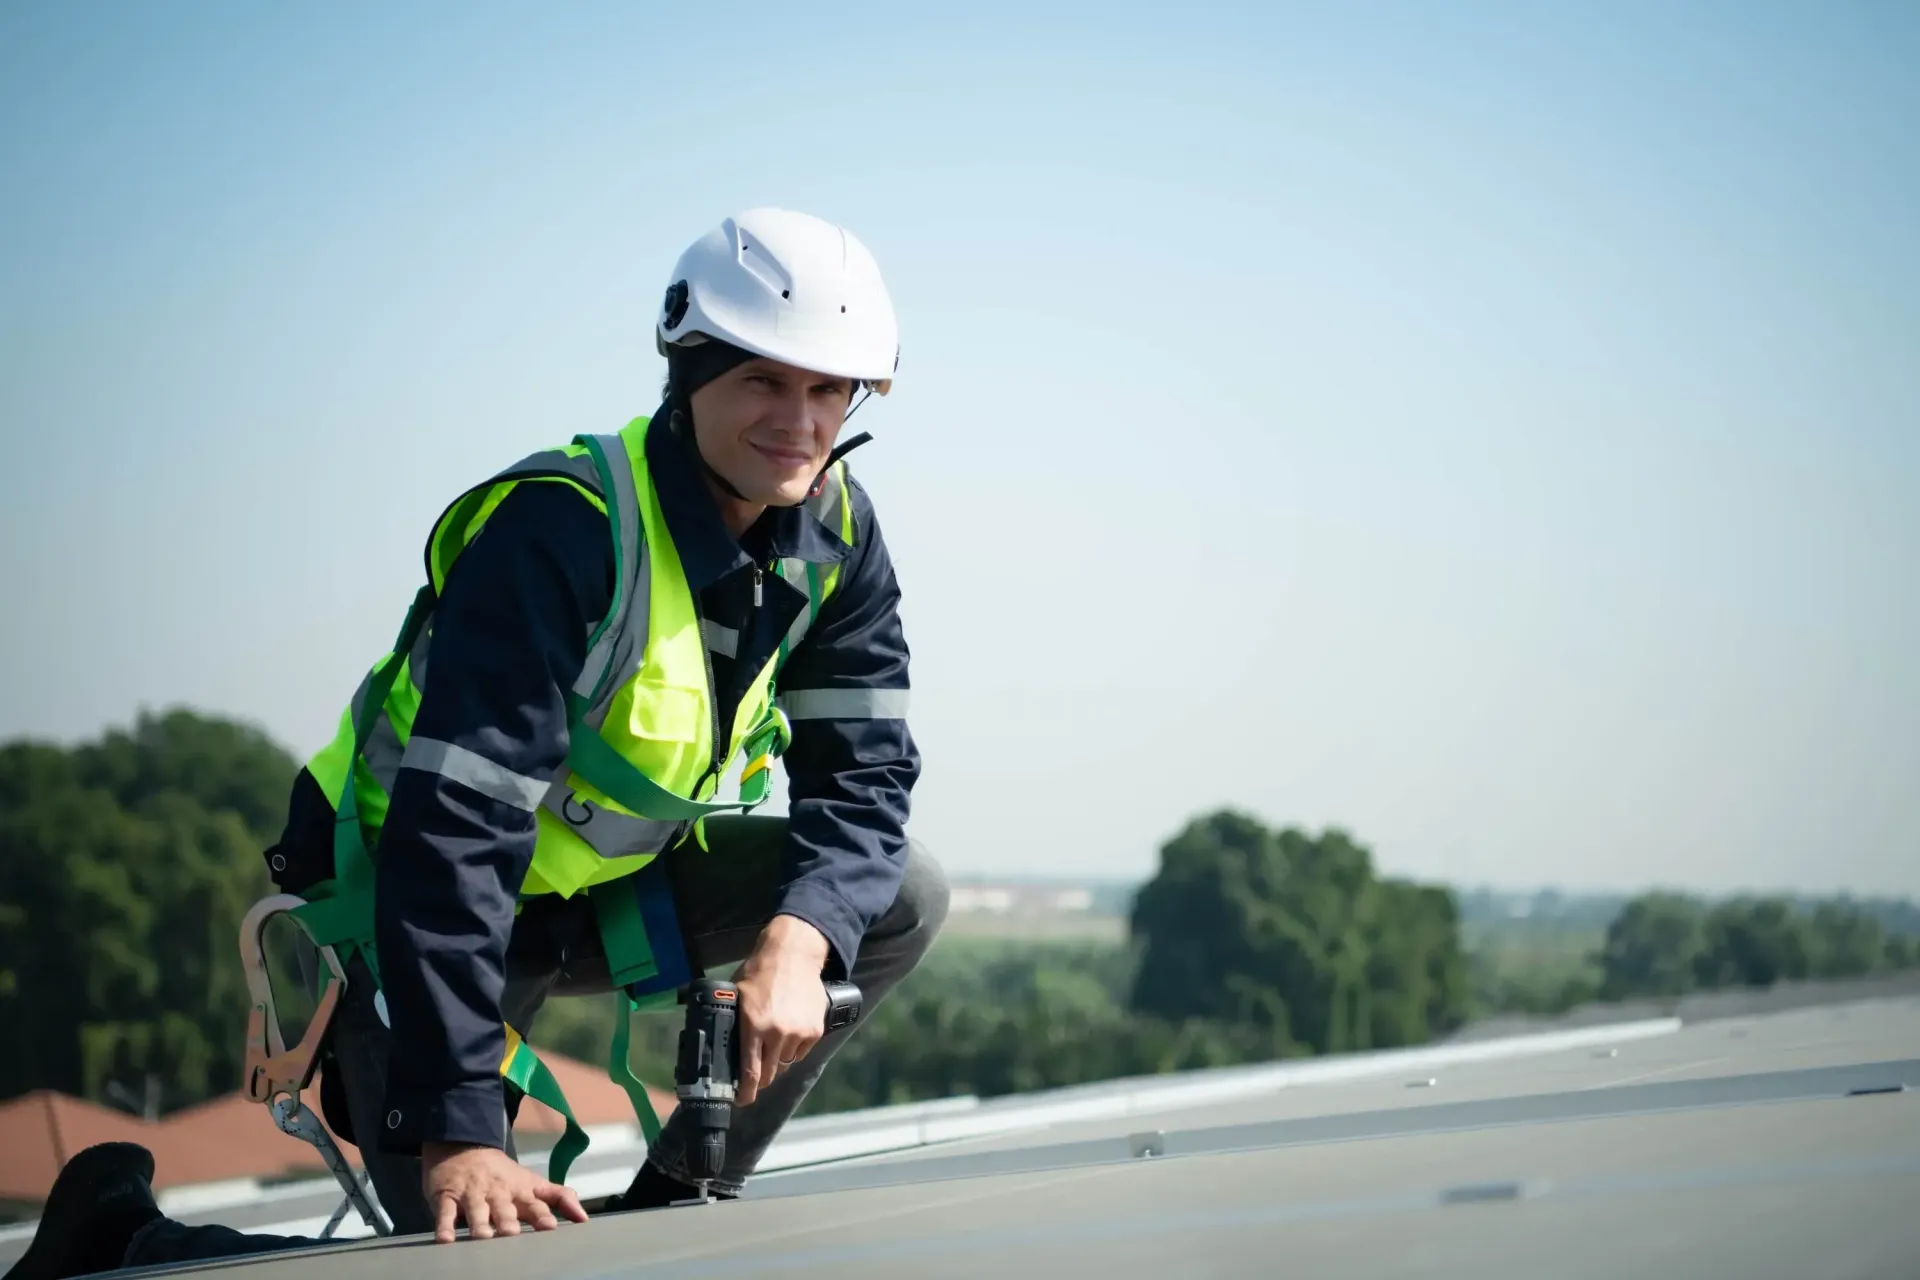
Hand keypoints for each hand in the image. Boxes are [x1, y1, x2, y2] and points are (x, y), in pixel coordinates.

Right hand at [421, 1142, 587, 1243]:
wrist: (463, 1146)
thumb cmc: (503, 1174)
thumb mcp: (532, 1182)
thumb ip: (559, 1198)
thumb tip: (584, 1218)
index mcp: (520, 1191)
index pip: (534, 1204)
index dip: (542, 1215)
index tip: (550, 1227)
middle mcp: (497, 1193)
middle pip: (504, 1208)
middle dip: (508, 1221)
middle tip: (511, 1234)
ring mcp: (472, 1194)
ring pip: (476, 1210)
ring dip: (479, 1223)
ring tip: (482, 1237)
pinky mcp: (447, 1196)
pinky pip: (445, 1212)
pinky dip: (444, 1225)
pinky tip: (445, 1239)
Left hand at [732, 914, 830, 1107]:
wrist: (794, 955)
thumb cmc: (760, 973)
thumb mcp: (736, 996)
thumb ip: (731, 1023)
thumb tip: (719, 1048)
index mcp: (754, 1026)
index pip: (750, 1073)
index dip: (745, 1092)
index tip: (741, 1100)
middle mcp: (778, 1034)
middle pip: (769, 1075)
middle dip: (760, 1078)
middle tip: (754, 1073)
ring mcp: (799, 1033)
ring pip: (785, 1064)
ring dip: (777, 1060)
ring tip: (772, 1043)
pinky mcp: (815, 1031)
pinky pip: (801, 1052)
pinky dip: (793, 1049)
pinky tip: (788, 1033)